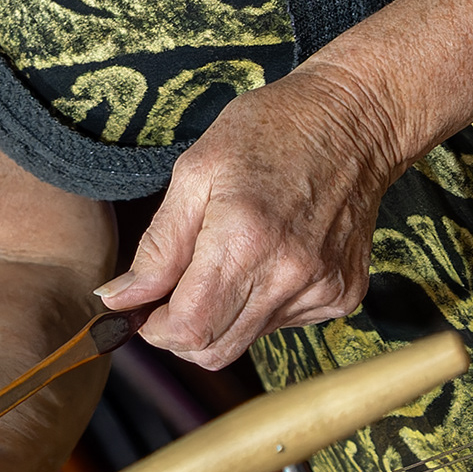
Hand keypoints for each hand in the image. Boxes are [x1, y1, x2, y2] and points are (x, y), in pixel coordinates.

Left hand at [95, 64, 399, 370]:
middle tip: (173, 292)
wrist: (353, 122)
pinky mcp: (342, 294)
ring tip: (226, 258)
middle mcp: (287, 274)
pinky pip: (282, 323)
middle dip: (181, 332)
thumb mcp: (195, 172)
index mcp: (243, 240)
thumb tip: (119, 298)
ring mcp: (321, 288)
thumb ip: (158, 244)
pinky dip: (260, 303)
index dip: (155, 329)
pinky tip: (267, 258)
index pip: (188, 328)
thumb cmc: (267, 132)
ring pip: (247, 339)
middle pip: (216, 350)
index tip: (144, 308)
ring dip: (221, 315)